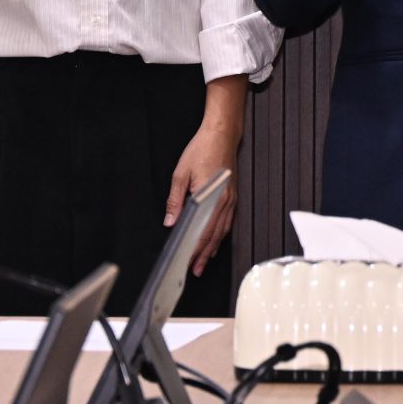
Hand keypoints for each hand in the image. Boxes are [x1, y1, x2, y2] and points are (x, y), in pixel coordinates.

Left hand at [162, 127, 237, 271]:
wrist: (222, 134)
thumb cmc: (203, 149)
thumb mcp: (181, 173)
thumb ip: (175, 200)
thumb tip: (171, 219)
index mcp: (212, 195)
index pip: (203, 230)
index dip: (195, 248)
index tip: (187, 259)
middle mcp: (225, 200)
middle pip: (215, 234)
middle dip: (205, 254)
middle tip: (196, 269)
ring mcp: (230, 198)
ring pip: (223, 230)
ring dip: (214, 247)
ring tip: (206, 261)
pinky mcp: (232, 195)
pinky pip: (227, 220)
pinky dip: (221, 234)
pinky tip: (216, 240)